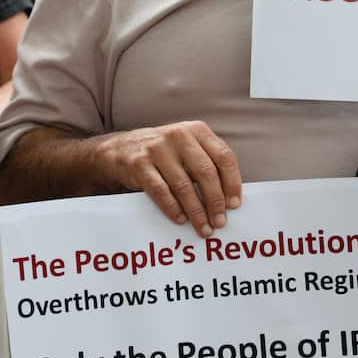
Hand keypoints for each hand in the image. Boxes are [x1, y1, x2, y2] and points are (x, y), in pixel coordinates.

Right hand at [96, 121, 241, 237]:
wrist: (121, 149)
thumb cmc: (165, 153)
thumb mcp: (188, 147)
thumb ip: (208, 163)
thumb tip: (229, 198)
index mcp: (197, 130)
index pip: (224, 156)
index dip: (232, 183)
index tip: (235, 205)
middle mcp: (179, 136)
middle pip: (206, 172)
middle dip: (215, 201)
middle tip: (220, 222)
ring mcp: (158, 149)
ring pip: (183, 185)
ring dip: (196, 211)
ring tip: (203, 227)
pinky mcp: (140, 164)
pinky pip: (161, 191)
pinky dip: (173, 208)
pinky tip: (181, 219)